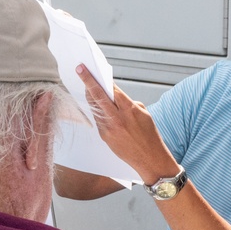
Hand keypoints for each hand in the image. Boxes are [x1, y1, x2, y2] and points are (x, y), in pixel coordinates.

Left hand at [76, 64, 179, 182]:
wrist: (150, 160)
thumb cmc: (150, 137)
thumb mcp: (145, 115)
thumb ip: (130, 103)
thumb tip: (115, 96)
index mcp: (130, 110)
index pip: (111, 89)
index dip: (98, 78)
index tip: (88, 69)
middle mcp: (118, 119)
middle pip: (98, 96)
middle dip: (88, 81)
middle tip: (80, 70)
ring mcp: (109, 129)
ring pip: (95, 108)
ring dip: (91, 96)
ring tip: (88, 87)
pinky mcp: (105, 137)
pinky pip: (98, 119)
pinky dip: (97, 111)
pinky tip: (96, 106)